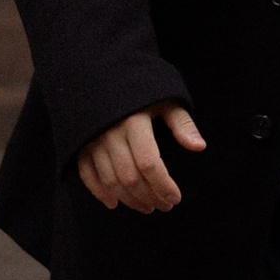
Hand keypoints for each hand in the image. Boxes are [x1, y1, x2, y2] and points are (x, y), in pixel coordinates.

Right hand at [76, 100, 203, 213]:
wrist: (101, 72)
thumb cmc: (139, 88)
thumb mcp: (164, 98)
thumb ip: (181, 123)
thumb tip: (199, 147)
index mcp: (134, 122)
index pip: (149, 164)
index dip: (164, 185)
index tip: (176, 198)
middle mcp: (110, 133)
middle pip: (130, 177)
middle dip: (150, 196)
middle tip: (165, 206)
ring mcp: (92, 140)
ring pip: (111, 181)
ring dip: (130, 200)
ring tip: (147, 207)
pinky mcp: (81, 144)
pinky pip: (87, 175)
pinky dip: (99, 192)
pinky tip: (114, 203)